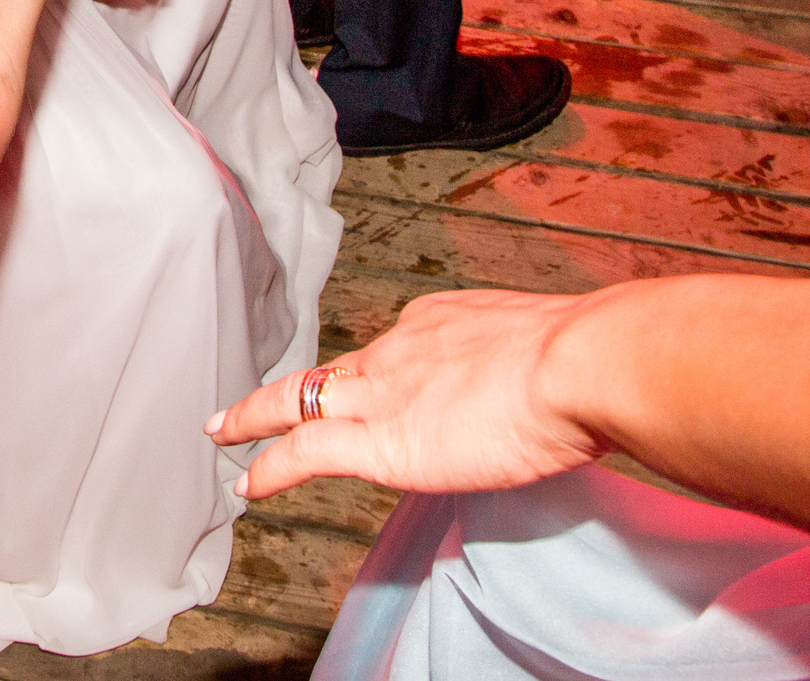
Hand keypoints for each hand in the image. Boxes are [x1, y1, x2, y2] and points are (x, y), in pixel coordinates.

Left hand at [208, 289, 606, 499]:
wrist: (578, 364)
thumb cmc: (583, 356)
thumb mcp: (543, 343)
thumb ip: (522, 363)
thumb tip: (544, 386)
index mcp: (439, 324)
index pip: (391, 350)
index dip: (371, 371)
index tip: (366, 382)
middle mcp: (400, 350)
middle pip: (331, 369)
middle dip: (287, 388)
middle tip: (247, 402)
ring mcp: (384, 395)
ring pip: (299, 400)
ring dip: (256, 418)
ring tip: (225, 432)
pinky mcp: (381, 441)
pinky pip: (307, 453)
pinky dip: (271, 467)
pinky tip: (249, 484)